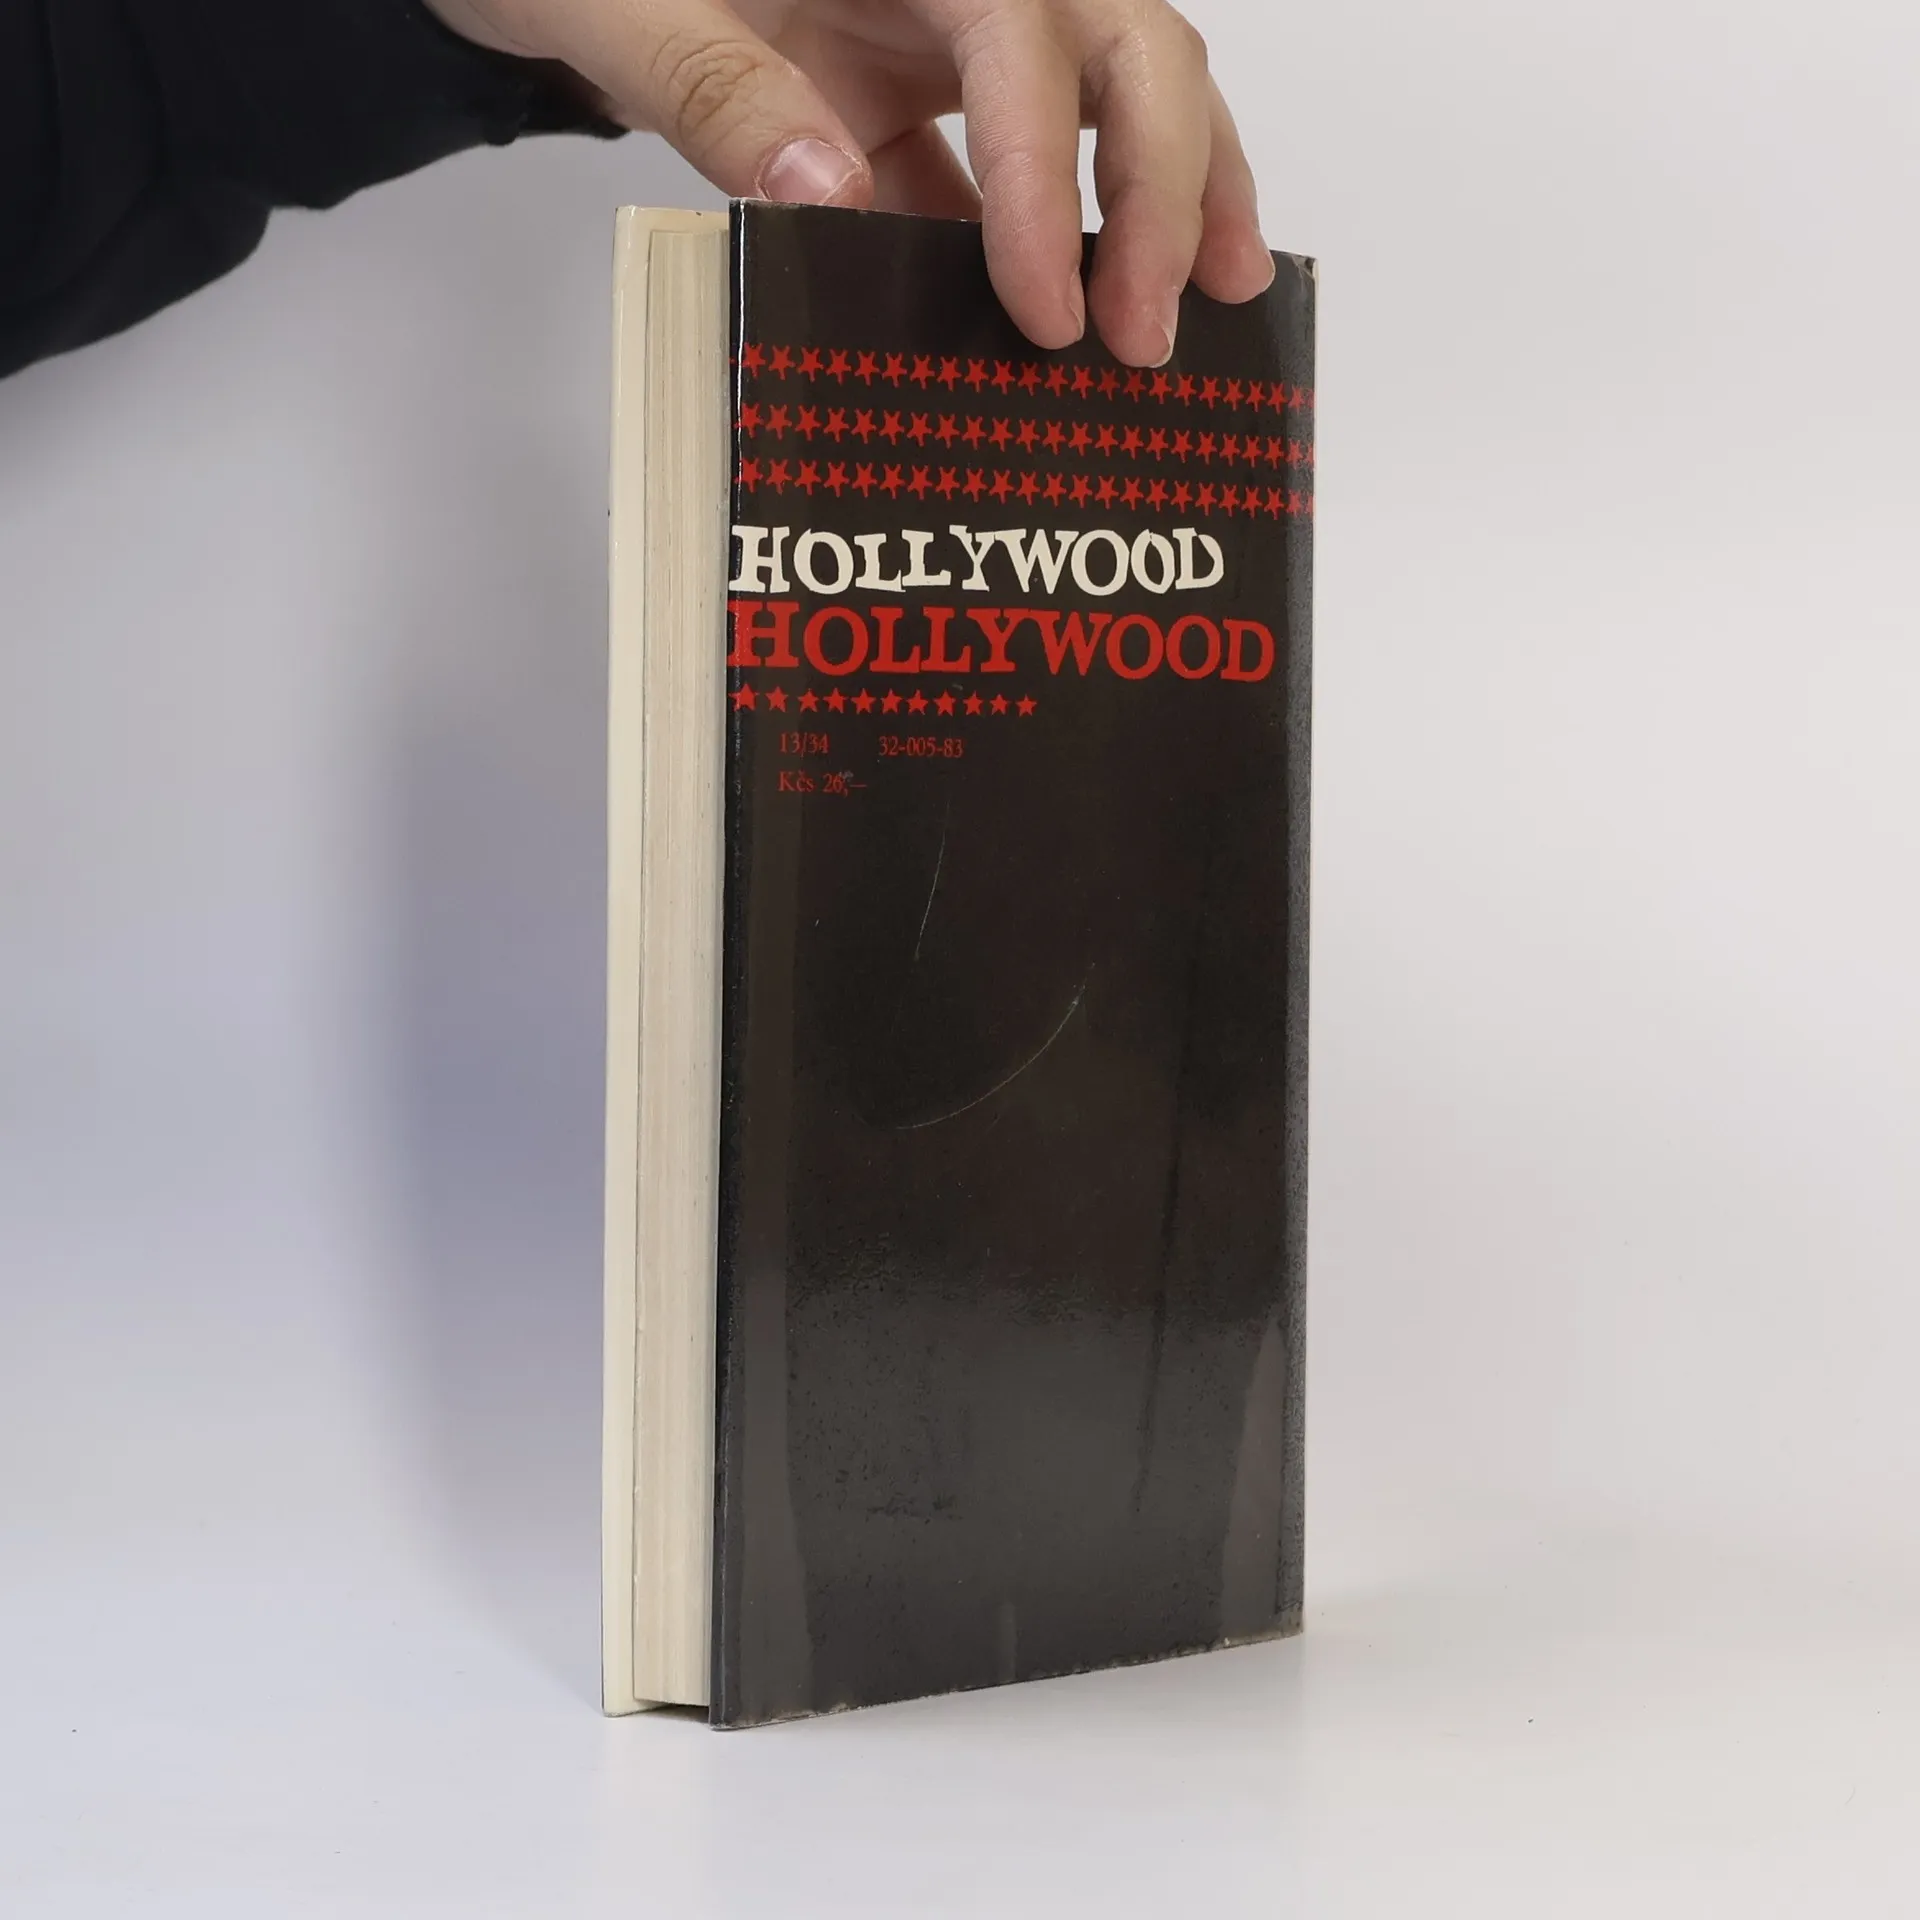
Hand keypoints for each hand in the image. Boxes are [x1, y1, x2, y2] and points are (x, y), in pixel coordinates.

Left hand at [423, 0, 1273, 366]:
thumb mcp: (607, 8)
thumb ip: (714, 88)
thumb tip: (833, 199)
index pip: (1023, 35)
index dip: (1051, 175)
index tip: (1049, 308)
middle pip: (1120, 41)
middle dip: (1161, 182)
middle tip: (1147, 331)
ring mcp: (934, 30)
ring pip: (1105, 89)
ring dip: (1167, 191)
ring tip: (1214, 300)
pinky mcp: (906, 93)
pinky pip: (1010, 159)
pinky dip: (1059, 233)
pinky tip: (1082, 314)